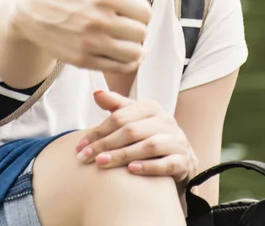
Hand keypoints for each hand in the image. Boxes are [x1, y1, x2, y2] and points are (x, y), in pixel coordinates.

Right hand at [10, 0, 151, 72]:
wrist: (29, 14)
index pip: (144, 12)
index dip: (141, 11)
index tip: (132, 9)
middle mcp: (98, 21)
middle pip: (141, 32)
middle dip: (138, 29)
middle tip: (129, 25)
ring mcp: (90, 43)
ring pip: (133, 52)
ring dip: (135, 47)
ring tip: (128, 40)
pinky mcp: (83, 60)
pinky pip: (119, 66)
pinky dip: (125, 62)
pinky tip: (121, 52)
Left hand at [75, 90, 197, 189]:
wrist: (180, 157)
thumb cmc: (150, 135)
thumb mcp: (134, 118)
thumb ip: (116, 106)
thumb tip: (96, 93)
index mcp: (151, 108)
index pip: (120, 116)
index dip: (98, 131)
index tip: (80, 146)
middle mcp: (165, 121)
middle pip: (132, 130)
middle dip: (106, 144)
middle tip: (86, 158)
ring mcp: (177, 140)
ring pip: (148, 146)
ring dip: (123, 155)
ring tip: (102, 163)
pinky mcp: (184, 160)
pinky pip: (167, 163)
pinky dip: (149, 166)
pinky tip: (131, 171)